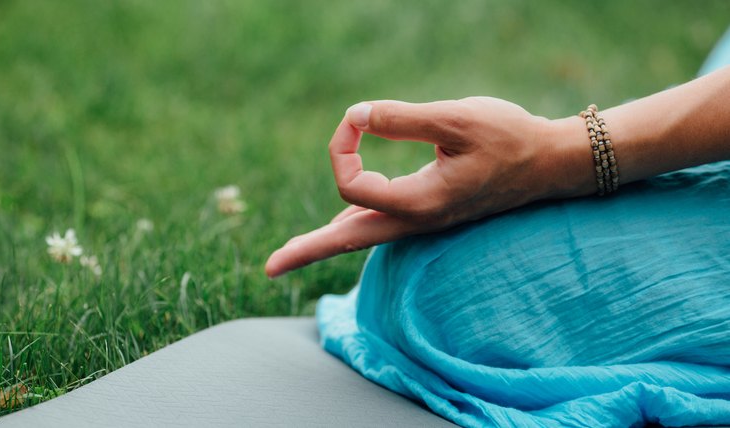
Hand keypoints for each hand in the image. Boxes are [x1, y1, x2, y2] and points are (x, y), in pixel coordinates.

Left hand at [265, 97, 578, 277]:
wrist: (548, 164)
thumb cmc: (510, 138)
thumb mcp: (456, 118)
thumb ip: (403, 118)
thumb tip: (356, 116)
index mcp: (419, 202)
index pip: (351, 182)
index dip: (343, 143)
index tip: (360, 116)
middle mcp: (416, 220)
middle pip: (347, 241)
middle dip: (307, 252)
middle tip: (269, 268)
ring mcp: (422, 221)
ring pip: (362, 235)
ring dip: (324, 243)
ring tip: (290, 256)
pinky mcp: (429, 211)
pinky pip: (379, 223)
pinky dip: (351, 223)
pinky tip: (340, 222)